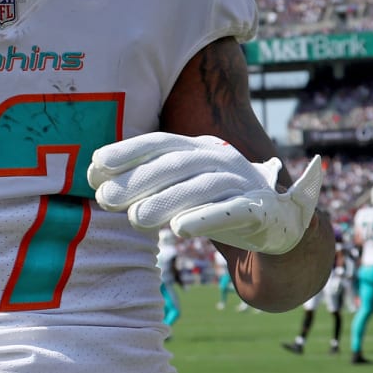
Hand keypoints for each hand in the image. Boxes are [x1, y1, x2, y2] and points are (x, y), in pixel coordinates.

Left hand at [87, 132, 324, 254]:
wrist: (278, 225)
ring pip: (201, 187)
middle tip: (105, 199)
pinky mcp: (259, 210)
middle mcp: (220, 159)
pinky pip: (231, 211)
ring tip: (134, 219)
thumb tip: (99, 187)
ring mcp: (241, 183)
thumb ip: (148, 187)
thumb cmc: (217, 204)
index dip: (127, 152)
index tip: (94, 166)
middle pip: (175, 164)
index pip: (160, 142)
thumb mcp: (183, 189)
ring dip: (164, 201)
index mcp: (199, 148)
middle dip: (137, 179)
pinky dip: (204, 218)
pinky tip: (179, 230)